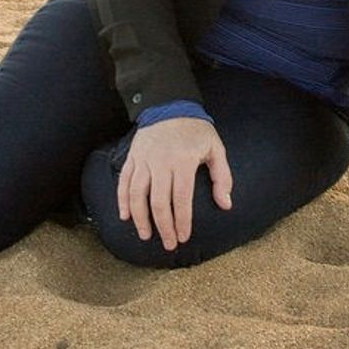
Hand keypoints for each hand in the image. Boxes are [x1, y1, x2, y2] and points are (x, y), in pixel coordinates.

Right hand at [117, 118, 232, 250]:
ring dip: (140, 218)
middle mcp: (161, 161)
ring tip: (146, 235)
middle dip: (163, 227)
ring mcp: (144, 159)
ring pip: (137, 194)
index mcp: (183, 161)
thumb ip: (222, 177)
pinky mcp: (133, 156)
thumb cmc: (196, 130)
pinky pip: (124, 181)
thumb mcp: (215, 148)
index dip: (181, 221)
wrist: (170, 103)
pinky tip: (125, 216)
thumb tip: (226, 205)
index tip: (183, 238)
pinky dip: (122, 200)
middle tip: (168, 244)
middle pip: (158, 202)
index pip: (181, 199)